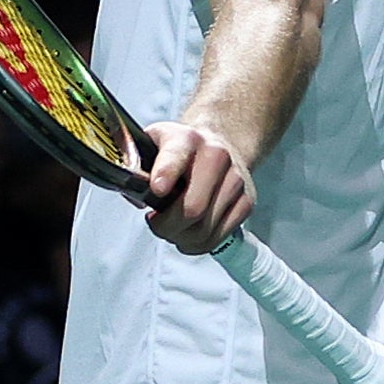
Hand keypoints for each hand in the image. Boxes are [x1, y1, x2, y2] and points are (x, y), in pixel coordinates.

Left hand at [134, 119, 254, 253]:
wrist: (222, 143)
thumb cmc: (181, 151)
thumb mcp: (153, 145)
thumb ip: (136, 168)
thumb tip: (138, 199)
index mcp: (186, 139)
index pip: (176, 157)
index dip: (166, 174)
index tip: (157, 189)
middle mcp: (216, 156)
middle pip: (192, 208)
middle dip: (166, 226)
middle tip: (156, 223)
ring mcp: (236, 180)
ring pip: (204, 229)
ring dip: (181, 238)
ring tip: (172, 227)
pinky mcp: (247, 201)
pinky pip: (218, 237)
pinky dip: (198, 243)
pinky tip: (189, 233)